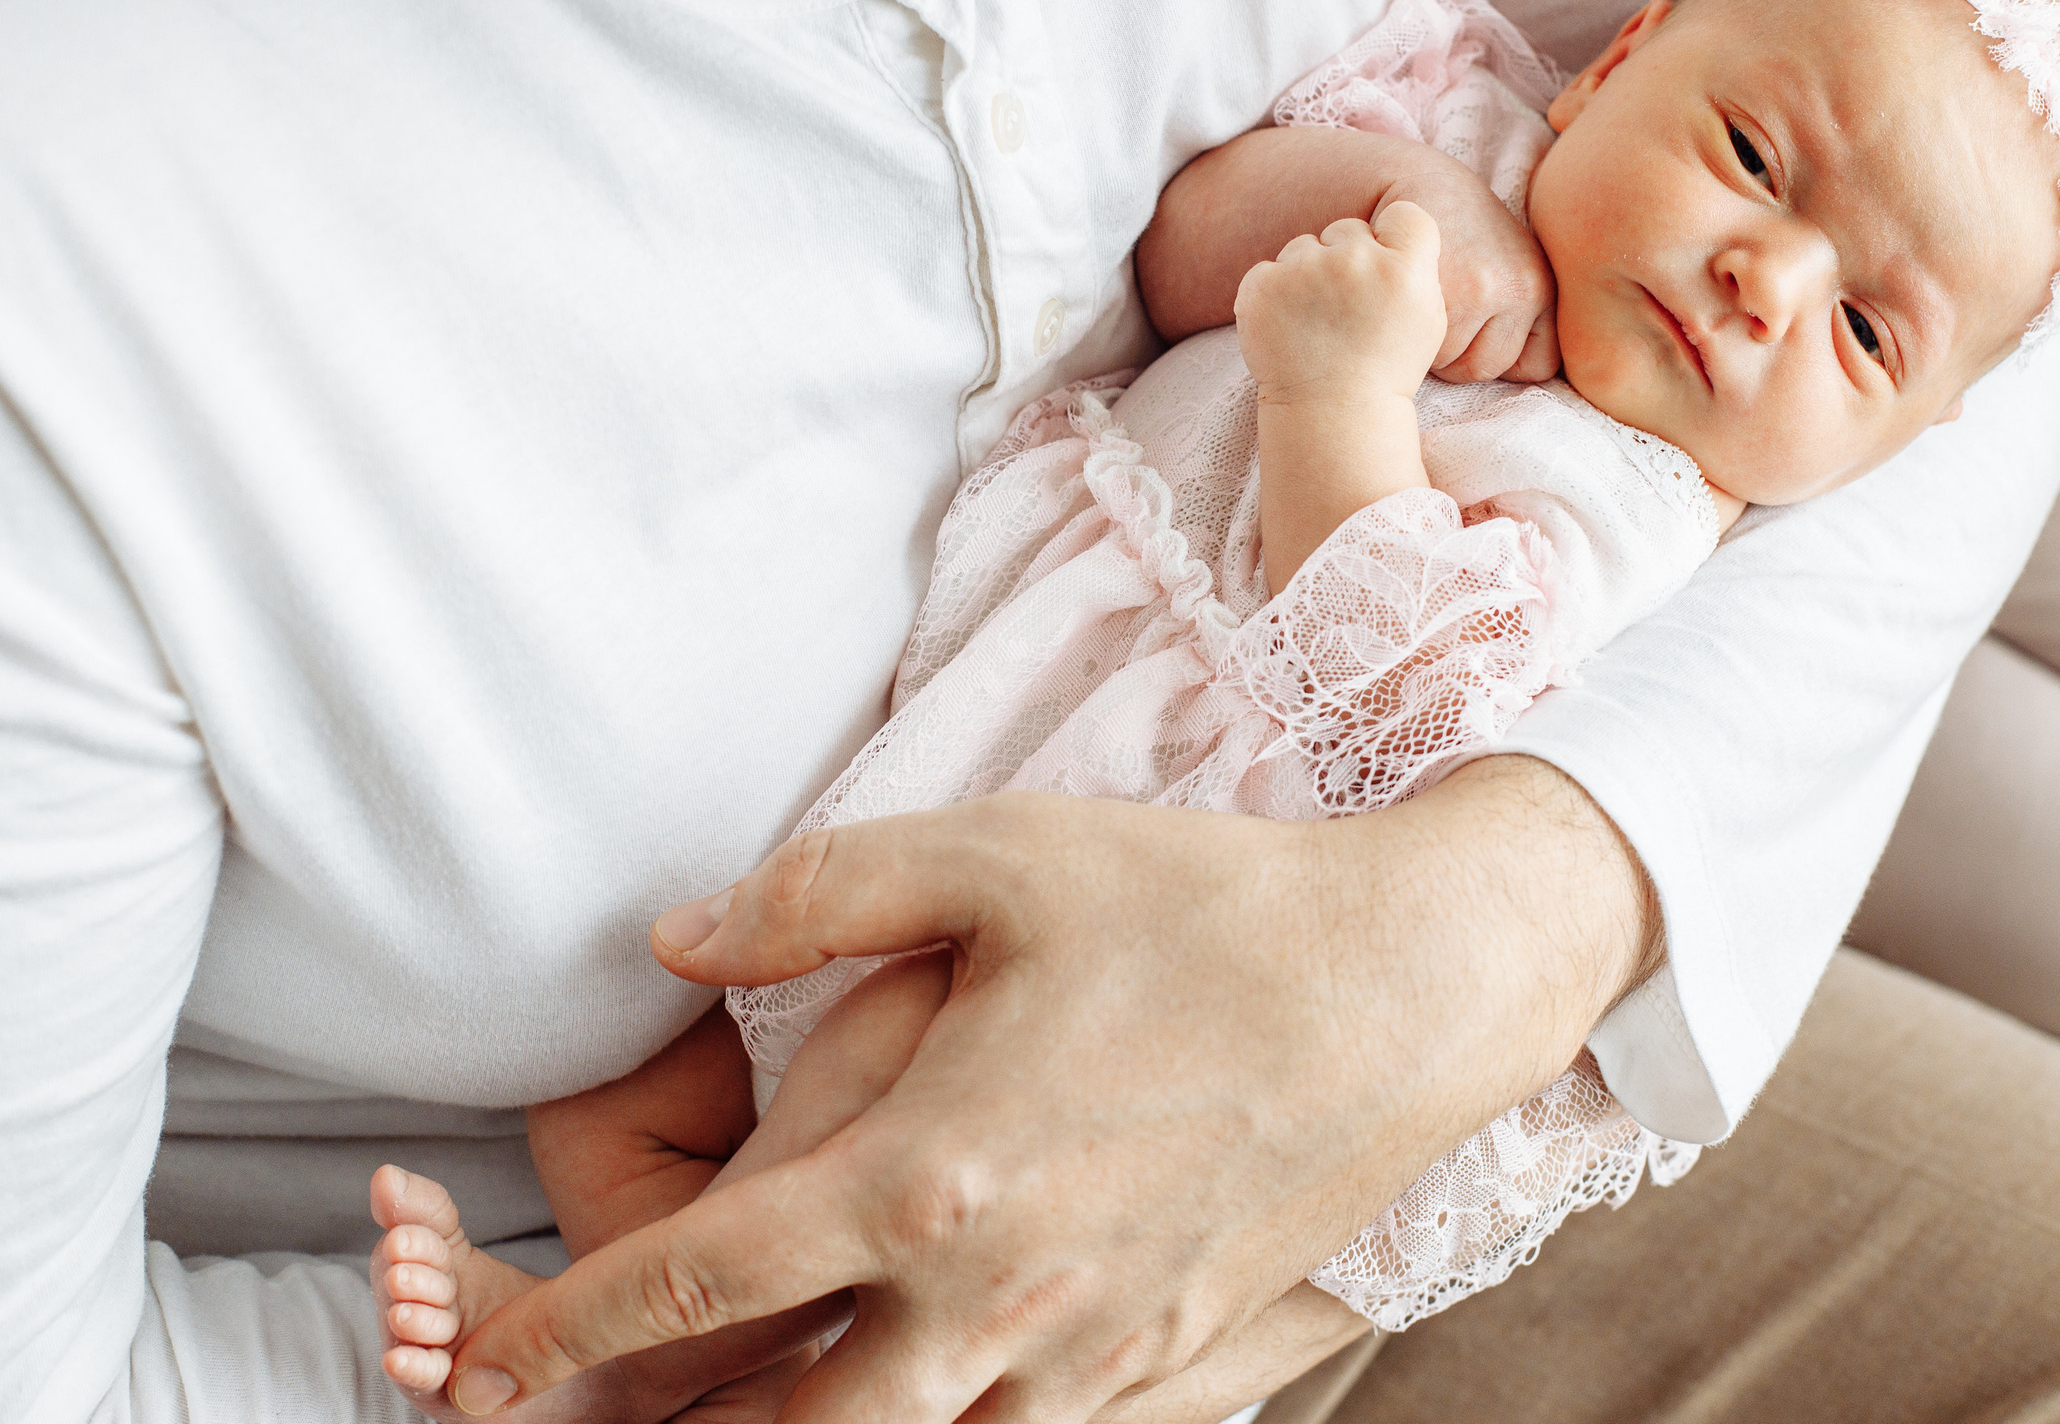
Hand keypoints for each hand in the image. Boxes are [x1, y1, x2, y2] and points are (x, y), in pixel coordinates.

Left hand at [437, 758, 1654, 1423]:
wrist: (1409, 985)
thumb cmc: (1203, 907)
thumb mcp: (1001, 855)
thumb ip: (816, 890)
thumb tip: (673, 930)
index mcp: (927, 1173)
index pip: (693, 1286)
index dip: (563, 1328)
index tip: (485, 1350)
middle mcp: (992, 1300)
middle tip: (605, 1401)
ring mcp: (1086, 1352)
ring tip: (759, 1394)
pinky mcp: (1166, 1366)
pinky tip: (933, 1380)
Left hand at [1236, 200, 1447, 407]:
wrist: (1332, 414)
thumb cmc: (1384, 368)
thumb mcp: (1425, 319)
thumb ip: (1415, 269)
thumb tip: (1392, 232)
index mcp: (1405, 270)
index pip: (1404, 214)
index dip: (1393, 235)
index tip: (1385, 263)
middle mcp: (1356, 262)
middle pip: (1348, 228)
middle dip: (1346, 258)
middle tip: (1346, 309)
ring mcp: (1305, 271)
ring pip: (1304, 247)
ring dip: (1307, 274)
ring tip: (1316, 323)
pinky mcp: (1263, 285)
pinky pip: (1269, 270)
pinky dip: (1274, 295)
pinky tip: (1289, 329)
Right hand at [1374, 158, 1558, 382]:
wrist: (1415, 184)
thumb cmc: (1458, 232)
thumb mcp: (1508, 265)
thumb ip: (1520, 317)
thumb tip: (1529, 390)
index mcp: (1545, 285)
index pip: (1538, 366)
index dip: (1498, 353)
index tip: (1476, 323)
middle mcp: (1524, 286)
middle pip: (1487, 370)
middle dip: (1457, 353)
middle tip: (1443, 306)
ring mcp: (1484, 289)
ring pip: (1452, 366)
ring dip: (1430, 346)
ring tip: (1425, 299)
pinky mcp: (1445, 291)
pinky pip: (1425, 351)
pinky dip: (1410, 336)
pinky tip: (1407, 299)